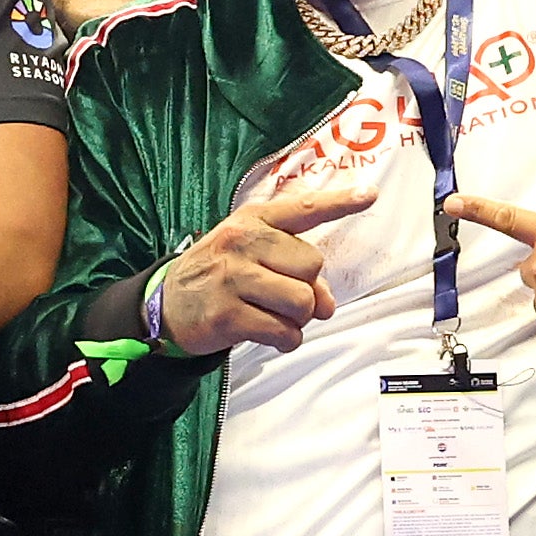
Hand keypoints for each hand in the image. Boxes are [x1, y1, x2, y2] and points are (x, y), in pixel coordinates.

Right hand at [150, 174, 381, 355]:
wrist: (167, 305)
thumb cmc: (218, 275)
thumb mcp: (249, 254)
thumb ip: (293, 268)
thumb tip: (327, 303)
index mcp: (252, 221)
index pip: (303, 209)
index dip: (339, 203)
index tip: (368, 195)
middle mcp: (243, 243)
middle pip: (312, 265)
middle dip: (310, 289)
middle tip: (289, 299)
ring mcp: (233, 278)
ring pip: (301, 301)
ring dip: (299, 318)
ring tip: (282, 319)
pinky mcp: (228, 315)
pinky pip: (282, 331)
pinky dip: (286, 340)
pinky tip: (274, 337)